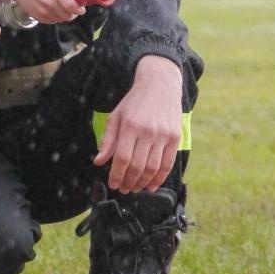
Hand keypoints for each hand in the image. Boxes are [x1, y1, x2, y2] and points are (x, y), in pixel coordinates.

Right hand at [8, 0, 83, 25]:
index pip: (72, 6)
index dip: (79, 10)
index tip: (82, 9)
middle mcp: (50, 3)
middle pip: (68, 16)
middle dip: (73, 13)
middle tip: (72, 8)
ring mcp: (43, 12)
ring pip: (61, 20)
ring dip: (65, 15)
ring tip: (61, 7)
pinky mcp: (39, 18)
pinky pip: (53, 21)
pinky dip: (56, 17)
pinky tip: (52, 9)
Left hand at [94, 56, 182, 192]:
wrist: (160, 84)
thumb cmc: (134, 101)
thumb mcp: (116, 116)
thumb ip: (108, 140)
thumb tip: (99, 161)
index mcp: (130, 126)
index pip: (122, 158)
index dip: (116, 175)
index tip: (113, 184)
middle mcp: (148, 131)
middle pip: (137, 166)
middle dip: (128, 182)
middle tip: (123, 189)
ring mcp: (163, 135)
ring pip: (152, 168)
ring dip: (142, 183)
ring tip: (135, 188)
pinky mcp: (175, 137)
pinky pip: (168, 163)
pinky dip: (160, 178)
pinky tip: (151, 186)